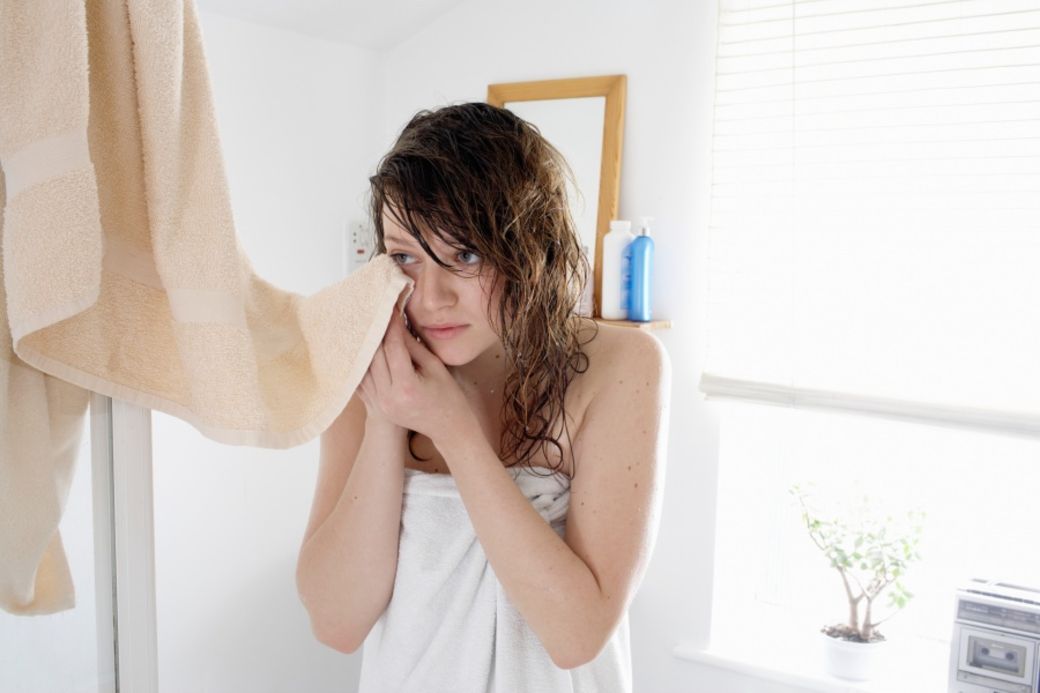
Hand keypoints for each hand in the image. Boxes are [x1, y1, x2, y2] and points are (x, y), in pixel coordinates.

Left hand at [358, 309, 475, 441]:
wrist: (446, 426)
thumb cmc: (447, 395)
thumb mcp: (434, 367)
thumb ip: (413, 345)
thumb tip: (396, 323)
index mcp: (407, 387)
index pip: (393, 348)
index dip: (392, 326)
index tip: (391, 309)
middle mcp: (388, 397)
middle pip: (375, 357)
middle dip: (377, 333)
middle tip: (378, 313)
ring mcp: (379, 404)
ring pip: (364, 368)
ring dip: (366, 347)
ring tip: (369, 327)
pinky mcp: (375, 406)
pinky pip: (361, 381)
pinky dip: (361, 364)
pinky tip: (363, 348)